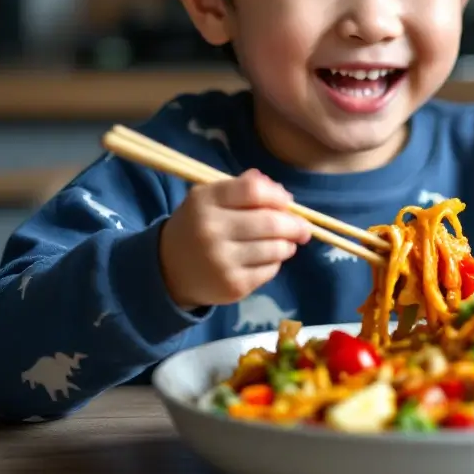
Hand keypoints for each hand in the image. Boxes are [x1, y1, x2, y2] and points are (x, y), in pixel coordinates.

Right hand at [159, 170, 310, 309]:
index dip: (277, 196)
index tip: (286, 201)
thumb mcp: (210, 199)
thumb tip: (283, 193)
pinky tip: (265, 259)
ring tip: (285, 243)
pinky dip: (275, 262)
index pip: (254, 191)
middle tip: (303, 228)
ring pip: (276, 248)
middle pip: (271, 222)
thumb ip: (244, 188)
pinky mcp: (233, 286)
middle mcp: (211, 230)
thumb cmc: (198, 227)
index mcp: (205, 201)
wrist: (169, 270)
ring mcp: (222, 261)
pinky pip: (270, 270)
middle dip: (295, 225)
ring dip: (288, 244)